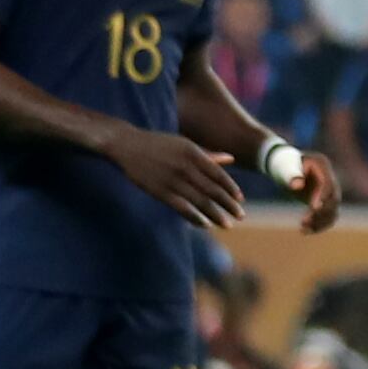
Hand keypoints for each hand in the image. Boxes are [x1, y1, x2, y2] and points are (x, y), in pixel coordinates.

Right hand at [106, 127, 244, 228]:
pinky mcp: (160, 191)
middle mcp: (185, 167)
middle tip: (241, 216)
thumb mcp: (184, 144)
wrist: (126, 145)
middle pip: (212, 190)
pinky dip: (195, 217)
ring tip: (228, 224)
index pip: (218, 174)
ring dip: (216, 215)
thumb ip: (208, 154)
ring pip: (200, 201)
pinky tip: (206, 224)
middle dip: (228, 205)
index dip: (231, 188)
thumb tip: (231, 159)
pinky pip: (182, 208)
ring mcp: (172, 180)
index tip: (240, 199)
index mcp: (193, 153)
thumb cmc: (159, 144)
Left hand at [287, 150, 340, 232]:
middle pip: (334, 200)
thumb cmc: (285, 164)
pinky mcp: (326, 203)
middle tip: (304, 222)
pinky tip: (305, 231)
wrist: (287, 167)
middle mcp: (331, 180)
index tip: (314, 208)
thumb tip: (296, 185)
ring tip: (303, 230)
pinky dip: (319, 225)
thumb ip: (291, 174)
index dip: (323, 197)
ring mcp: (330, 192)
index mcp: (323, 166)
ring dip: (320, 222)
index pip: (328, 185)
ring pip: (332, 211)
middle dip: (321, 213)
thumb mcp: (287, 166)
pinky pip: (328, 217)